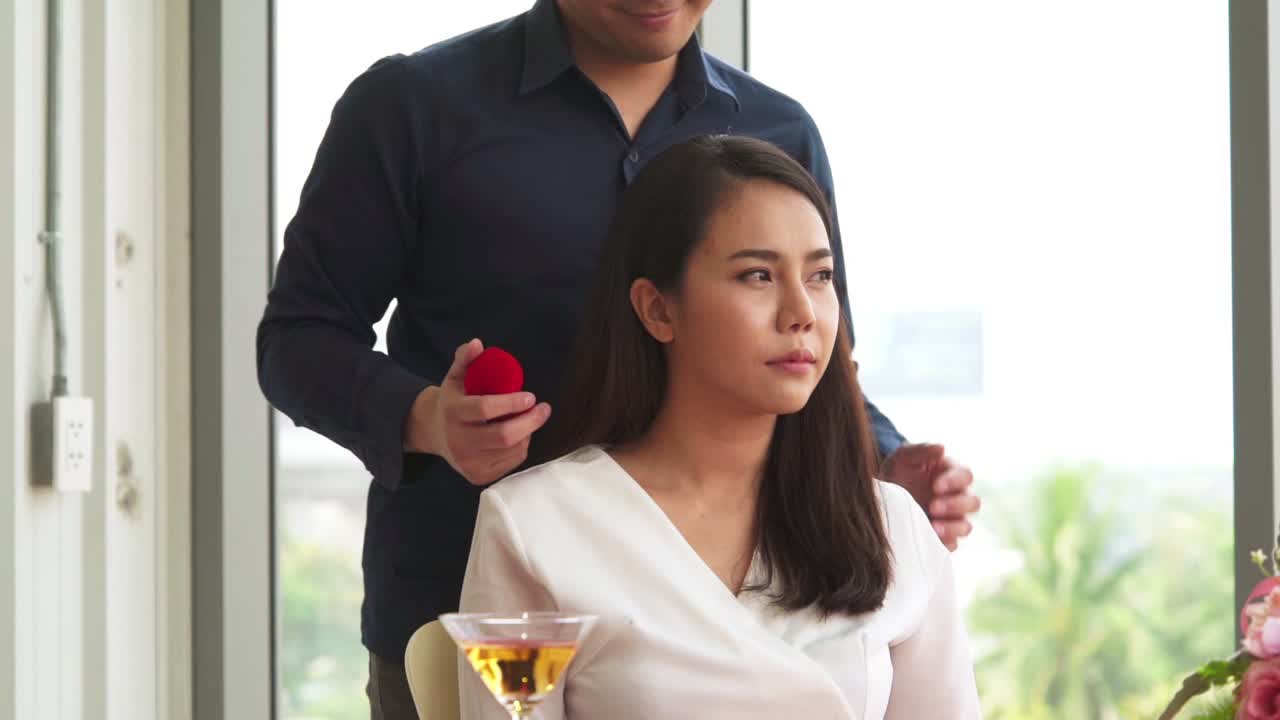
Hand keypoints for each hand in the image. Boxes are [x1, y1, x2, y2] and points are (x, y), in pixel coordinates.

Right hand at [403, 339, 551, 485]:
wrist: (434, 433)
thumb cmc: (452, 401)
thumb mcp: (455, 377)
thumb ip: (465, 359)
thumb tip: (478, 343)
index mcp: (453, 412)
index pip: (485, 409)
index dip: (511, 403)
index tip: (531, 397)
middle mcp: (458, 441)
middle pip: (503, 435)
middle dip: (530, 422)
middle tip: (544, 409)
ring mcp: (468, 462)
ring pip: (511, 450)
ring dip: (528, 433)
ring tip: (531, 419)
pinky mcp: (478, 476)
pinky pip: (511, 462)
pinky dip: (522, 447)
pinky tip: (521, 435)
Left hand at [881, 443, 979, 550]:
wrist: (880, 498)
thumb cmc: (896, 473)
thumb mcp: (903, 458)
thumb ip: (922, 450)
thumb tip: (942, 448)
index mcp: (951, 474)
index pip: (966, 476)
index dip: (955, 481)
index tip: (936, 485)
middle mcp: (956, 498)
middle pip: (973, 503)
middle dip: (955, 505)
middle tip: (933, 506)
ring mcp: (951, 520)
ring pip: (966, 526)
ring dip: (953, 527)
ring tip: (933, 526)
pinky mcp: (942, 538)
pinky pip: (952, 545)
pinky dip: (945, 543)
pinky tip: (930, 538)